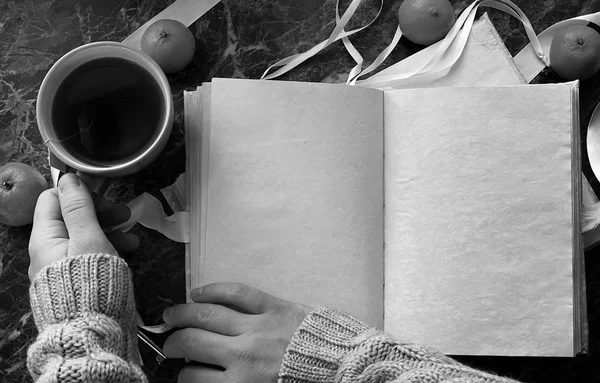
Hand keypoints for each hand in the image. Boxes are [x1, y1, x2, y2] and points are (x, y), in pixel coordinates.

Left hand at [28, 173, 138, 279]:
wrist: (92, 333)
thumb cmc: (91, 283)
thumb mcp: (89, 239)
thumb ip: (79, 208)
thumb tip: (68, 179)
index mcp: (45, 238)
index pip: (53, 199)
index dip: (79, 193)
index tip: (105, 196)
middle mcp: (47, 252)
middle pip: (70, 219)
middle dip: (100, 213)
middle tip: (125, 215)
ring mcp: (60, 268)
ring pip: (83, 238)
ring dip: (109, 232)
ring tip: (133, 239)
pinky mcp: (74, 282)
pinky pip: (88, 257)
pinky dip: (107, 250)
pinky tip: (127, 254)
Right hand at [163, 283, 311, 382]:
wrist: (345, 370)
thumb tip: (211, 379)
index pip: (193, 377)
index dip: (182, 374)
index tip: (183, 370)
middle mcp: (243, 354)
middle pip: (192, 343)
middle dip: (173, 344)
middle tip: (168, 343)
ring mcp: (257, 326)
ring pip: (207, 315)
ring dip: (182, 314)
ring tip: (170, 315)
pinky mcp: (274, 306)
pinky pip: (237, 292)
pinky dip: (214, 290)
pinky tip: (199, 292)